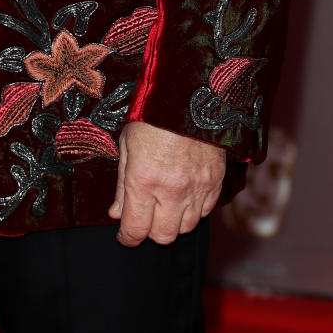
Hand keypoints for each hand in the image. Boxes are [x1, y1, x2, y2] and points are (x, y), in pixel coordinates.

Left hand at [109, 121, 225, 245]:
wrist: (190, 94)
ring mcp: (197, 188)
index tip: (125, 235)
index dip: (127, 237)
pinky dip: (193, 210)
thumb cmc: (153, 115)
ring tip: (165, 203)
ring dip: (173, 222)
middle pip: (162, 236)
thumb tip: (117, 213)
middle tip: (145, 215)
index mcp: (144, 180)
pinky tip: (185, 194)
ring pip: (185, 228)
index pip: (136, 230)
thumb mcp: (127, 144)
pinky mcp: (215, 183)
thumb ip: (122, 184)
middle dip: (150, 231)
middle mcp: (171, 190)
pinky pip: (205, 213)